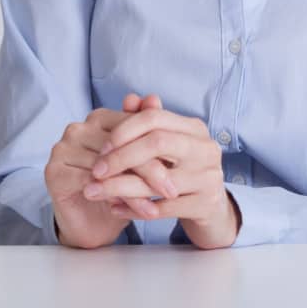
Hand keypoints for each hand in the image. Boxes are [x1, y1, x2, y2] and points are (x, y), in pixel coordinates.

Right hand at [46, 97, 180, 247]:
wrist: (94, 224)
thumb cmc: (120, 189)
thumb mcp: (139, 162)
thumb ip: (146, 132)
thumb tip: (155, 98)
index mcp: (98, 118)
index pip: (131, 129)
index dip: (156, 148)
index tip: (180, 168)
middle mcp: (77, 129)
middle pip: (120, 148)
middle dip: (148, 171)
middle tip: (173, 190)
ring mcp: (62, 148)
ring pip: (108, 168)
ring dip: (135, 189)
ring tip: (158, 205)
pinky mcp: (54, 171)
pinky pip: (92, 183)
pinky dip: (119, 198)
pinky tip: (138, 210)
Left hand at [90, 100, 238, 248]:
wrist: (212, 207)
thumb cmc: (182, 171)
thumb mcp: (167, 146)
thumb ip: (148, 123)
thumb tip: (130, 98)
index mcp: (195, 128)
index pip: (155, 118)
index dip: (124, 130)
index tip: (102, 147)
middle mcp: (206, 148)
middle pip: (157, 143)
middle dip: (120, 157)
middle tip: (96, 170)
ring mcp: (208, 177)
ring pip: (156, 181)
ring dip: (119, 187)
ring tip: (94, 192)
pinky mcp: (206, 204)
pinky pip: (162, 209)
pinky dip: (133, 209)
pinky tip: (114, 209)